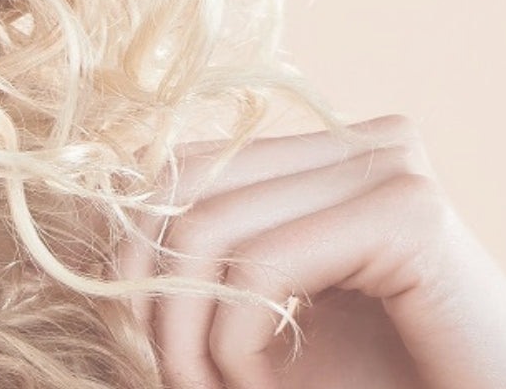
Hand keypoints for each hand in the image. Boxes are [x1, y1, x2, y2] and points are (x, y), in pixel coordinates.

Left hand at [116, 115, 505, 388]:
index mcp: (333, 155)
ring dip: (188, 337)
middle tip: (180, 379)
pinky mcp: (410, 213)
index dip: (133, 255)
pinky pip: (258, 265)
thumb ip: (203, 264)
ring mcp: (394, 166)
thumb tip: (94, 222)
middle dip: (152, 297)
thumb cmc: (387, 388)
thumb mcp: (267, 320)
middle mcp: (367, 141)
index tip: (151, 345)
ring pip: (204, 227)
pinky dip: (235, 346)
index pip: (177, 166)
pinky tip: (265, 385)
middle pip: (178, 187)